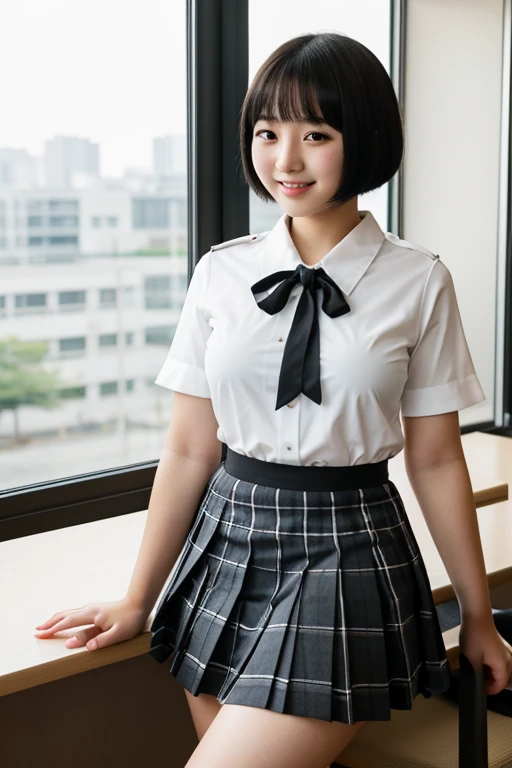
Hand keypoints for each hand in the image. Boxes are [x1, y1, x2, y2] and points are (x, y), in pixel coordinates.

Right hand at [34, 598, 149, 650]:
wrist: (138, 603)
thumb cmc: (130, 620)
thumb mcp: (118, 634)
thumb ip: (102, 641)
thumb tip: (86, 647)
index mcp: (92, 615)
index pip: (68, 622)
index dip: (54, 629)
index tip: (41, 634)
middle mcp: (89, 609)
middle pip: (64, 615)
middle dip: (50, 623)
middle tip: (37, 631)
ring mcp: (91, 608)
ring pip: (68, 613)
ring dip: (55, 619)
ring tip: (45, 626)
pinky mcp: (94, 609)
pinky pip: (74, 613)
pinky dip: (64, 617)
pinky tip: (63, 621)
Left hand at [459, 616, 511, 695]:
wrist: (476, 616)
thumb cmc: (474, 636)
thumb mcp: (472, 660)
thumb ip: (477, 675)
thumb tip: (477, 685)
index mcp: (503, 665)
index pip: (500, 685)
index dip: (490, 690)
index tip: (481, 691)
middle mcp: (508, 659)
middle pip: (502, 678)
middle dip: (491, 682)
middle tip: (478, 680)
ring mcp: (506, 651)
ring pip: (501, 669)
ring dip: (490, 672)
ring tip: (477, 669)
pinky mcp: (501, 645)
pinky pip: (499, 660)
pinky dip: (491, 664)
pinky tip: (480, 660)